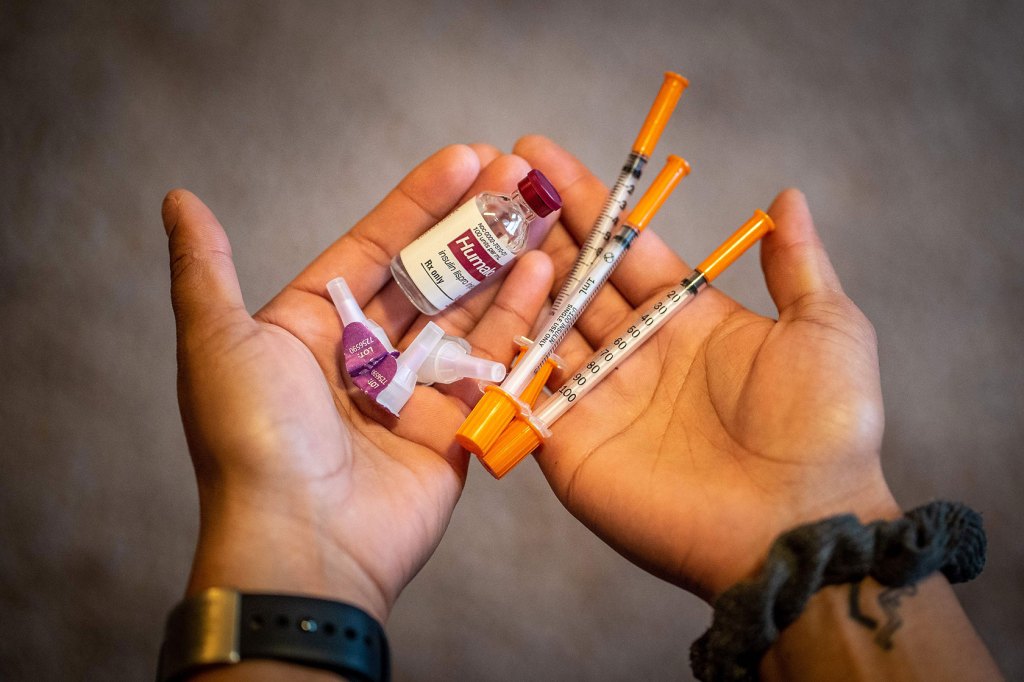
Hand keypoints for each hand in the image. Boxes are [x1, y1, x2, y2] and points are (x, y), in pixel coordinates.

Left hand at [162, 145, 556, 621]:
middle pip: (428, 276)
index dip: (419, 203)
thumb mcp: (220, 341)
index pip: (374, 249)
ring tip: (539, 210)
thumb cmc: (255, 439)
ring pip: (466, 313)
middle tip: (516, 174)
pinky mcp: (454, 429)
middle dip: (471, 224)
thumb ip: (206, 268)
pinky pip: (491, 365)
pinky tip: (541, 270)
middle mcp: (364, 358)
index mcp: (311, 330)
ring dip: (501, 261)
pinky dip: (518, 319)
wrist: (303, 543)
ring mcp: (413, 393)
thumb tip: (179, 201)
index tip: (465, 158)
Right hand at [513, 136, 900, 600]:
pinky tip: (472, 306)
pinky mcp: (568, 444)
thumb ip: (796, 266)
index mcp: (687, 319)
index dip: (583, 200)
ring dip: (509, 278)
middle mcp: (636, 352)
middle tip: (488, 180)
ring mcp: (598, 398)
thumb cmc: (823, 428)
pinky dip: (500, 351)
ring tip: (471, 227)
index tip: (537, 154)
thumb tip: (787, 197)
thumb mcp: (826, 330)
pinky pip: (524, 390)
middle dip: (532, 229)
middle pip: (574, 279)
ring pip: (542, 326)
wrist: (799, 526)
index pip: (622, 246)